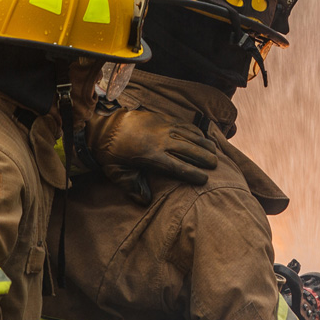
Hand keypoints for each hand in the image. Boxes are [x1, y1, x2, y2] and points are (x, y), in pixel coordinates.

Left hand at [85, 105, 218, 203]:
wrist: (105, 125)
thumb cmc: (112, 153)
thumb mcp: (118, 174)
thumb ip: (133, 187)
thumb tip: (145, 201)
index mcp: (151, 156)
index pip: (178, 166)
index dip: (193, 173)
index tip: (204, 179)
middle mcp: (161, 140)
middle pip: (189, 149)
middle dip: (204, 157)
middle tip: (215, 165)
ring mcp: (163, 127)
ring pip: (189, 135)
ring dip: (203, 143)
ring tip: (214, 151)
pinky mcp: (163, 118)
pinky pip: (184, 124)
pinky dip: (195, 131)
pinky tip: (202, 137)